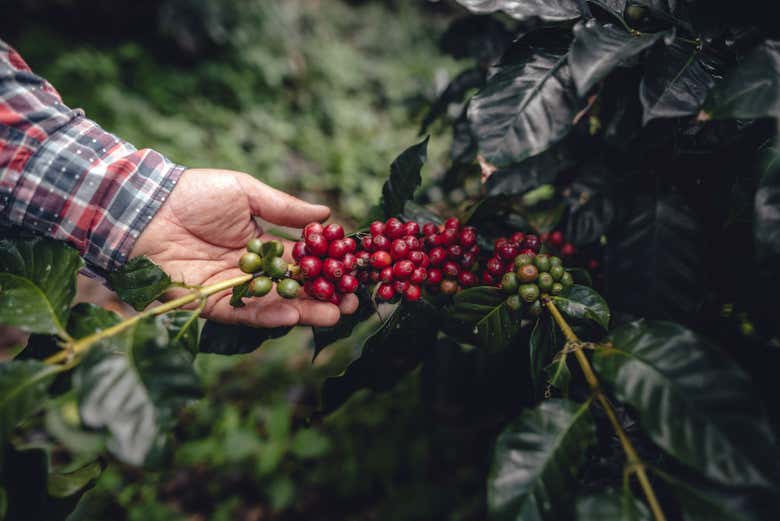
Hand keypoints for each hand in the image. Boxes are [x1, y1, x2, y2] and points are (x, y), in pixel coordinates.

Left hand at [130, 168, 358, 326]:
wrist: (146, 208)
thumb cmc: (195, 194)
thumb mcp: (246, 192)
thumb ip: (285, 208)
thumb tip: (327, 213)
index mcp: (260, 243)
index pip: (300, 259)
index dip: (326, 266)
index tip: (352, 271)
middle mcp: (250, 270)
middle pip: (293, 288)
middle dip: (323, 296)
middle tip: (353, 302)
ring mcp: (232, 289)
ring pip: (274, 304)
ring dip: (304, 311)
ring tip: (334, 314)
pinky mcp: (210, 304)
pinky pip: (244, 313)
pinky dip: (269, 315)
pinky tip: (294, 315)